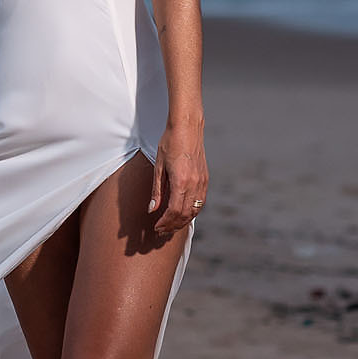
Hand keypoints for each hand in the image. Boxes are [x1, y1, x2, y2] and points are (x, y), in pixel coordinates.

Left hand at [147, 120, 207, 237]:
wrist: (187, 127)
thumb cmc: (170, 143)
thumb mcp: (158, 166)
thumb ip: (157, 190)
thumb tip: (152, 210)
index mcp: (181, 181)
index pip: (174, 211)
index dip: (165, 223)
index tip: (156, 227)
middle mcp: (194, 184)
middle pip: (185, 214)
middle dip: (172, 225)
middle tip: (161, 231)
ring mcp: (202, 182)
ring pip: (194, 211)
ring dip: (182, 221)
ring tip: (171, 225)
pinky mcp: (205, 179)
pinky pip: (200, 202)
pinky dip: (191, 212)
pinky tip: (183, 213)